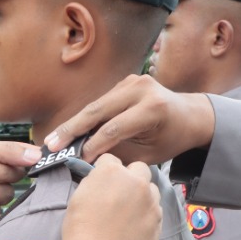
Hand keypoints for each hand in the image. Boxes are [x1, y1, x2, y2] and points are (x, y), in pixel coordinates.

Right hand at [41, 74, 215, 164]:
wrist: (190, 115)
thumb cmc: (171, 139)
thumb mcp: (149, 154)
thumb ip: (120, 153)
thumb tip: (88, 158)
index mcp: (153, 108)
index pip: (115, 128)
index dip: (93, 144)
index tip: (76, 159)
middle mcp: (142, 88)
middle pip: (99, 110)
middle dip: (72, 129)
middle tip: (50, 144)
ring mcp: (133, 81)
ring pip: (97, 105)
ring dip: (75, 123)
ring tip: (54, 139)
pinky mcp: (126, 81)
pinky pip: (102, 102)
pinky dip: (87, 117)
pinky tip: (69, 131)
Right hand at [60, 154, 161, 239]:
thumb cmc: (80, 232)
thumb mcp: (78, 198)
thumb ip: (94, 183)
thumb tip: (101, 181)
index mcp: (113, 173)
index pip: (112, 160)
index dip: (105, 170)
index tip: (102, 182)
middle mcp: (137, 184)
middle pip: (140, 169)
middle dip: (131, 177)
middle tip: (119, 194)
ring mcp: (151, 205)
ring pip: (151, 191)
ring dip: (142, 197)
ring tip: (127, 215)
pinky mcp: (158, 224)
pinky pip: (155, 214)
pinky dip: (146, 217)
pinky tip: (132, 230)